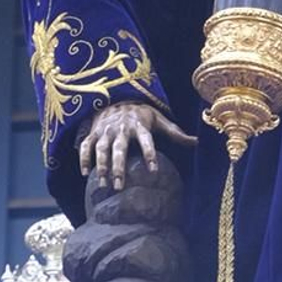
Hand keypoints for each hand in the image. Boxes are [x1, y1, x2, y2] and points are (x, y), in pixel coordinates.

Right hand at [78, 100, 196, 190]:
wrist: (115, 94)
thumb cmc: (141, 112)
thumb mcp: (159, 118)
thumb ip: (175, 133)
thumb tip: (197, 142)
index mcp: (139, 125)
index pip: (146, 140)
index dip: (150, 154)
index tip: (154, 171)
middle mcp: (121, 128)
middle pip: (119, 148)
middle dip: (118, 167)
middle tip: (120, 186)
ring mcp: (105, 130)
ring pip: (101, 148)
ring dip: (101, 166)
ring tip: (103, 183)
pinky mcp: (93, 132)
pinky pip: (85, 145)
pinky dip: (84, 158)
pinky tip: (85, 173)